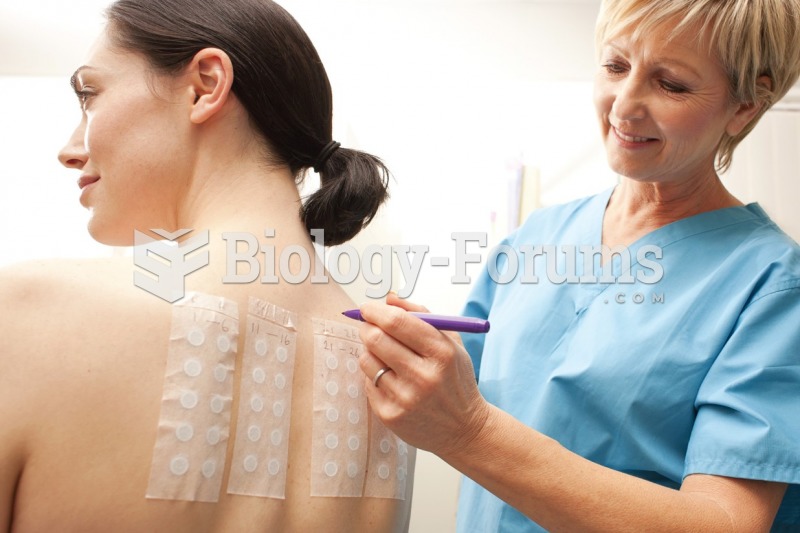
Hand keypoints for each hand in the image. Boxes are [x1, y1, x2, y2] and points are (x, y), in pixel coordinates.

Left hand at [357, 295, 490, 457]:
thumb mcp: (451, 342)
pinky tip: (390, 377)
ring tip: (383, 354)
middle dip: (367, 327)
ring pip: (366, 360)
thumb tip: (389, 299)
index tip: (368, 308)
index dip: (376, 311)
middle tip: (368, 326)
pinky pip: (367, 382)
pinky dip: (373, 374)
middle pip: (376, 339)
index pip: (398, 323)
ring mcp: (405, 398)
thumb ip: (422, 315)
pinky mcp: (390, 415)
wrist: (463, 429)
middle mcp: (423, 376)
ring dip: (369, 351)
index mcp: (441, 353)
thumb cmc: (455, 380)